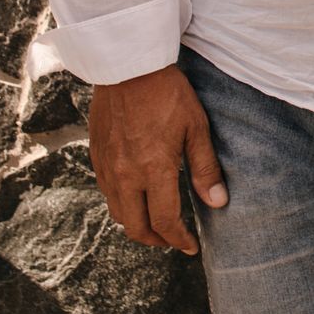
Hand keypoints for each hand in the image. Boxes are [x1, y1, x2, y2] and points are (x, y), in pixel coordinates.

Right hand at [88, 64, 226, 253]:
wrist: (127, 66)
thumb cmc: (168, 93)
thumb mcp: (196, 128)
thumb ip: (205, 168)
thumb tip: (217, 203)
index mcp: (153, 169)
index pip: (164, 221)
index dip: (179, 239)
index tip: (191, 246)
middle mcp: (125, 175)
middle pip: (136, 226)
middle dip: (156, 240)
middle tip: (174, 241)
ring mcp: (106, 167)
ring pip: (118, 213)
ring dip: (137, 225)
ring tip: (157, 224)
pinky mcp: (96, 156)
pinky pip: (107, 194)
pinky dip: (123, 205)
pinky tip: (138, 198)